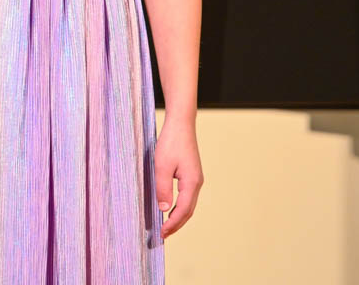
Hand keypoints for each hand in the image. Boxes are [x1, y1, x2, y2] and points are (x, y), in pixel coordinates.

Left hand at [154, 116, 202, 237]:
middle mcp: (197, 182)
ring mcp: (196, 178)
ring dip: (178, 216)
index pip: (183, 210)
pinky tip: (169, 208)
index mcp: (192, 182)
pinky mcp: (192, 174)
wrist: (181, 123)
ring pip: (188, 204)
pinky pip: (187, 196)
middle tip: (163, 235)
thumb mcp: (161, 166)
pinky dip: (179, 206)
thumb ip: (162, 188)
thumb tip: (164, 209)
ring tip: (165, 226)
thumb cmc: (171, 142)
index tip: (161, 233)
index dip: (172, 224)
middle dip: (176, 224)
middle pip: (188, 211)